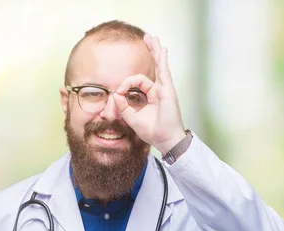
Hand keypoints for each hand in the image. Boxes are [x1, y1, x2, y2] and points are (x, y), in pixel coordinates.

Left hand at [108, 33, 186, 153]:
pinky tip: (161, 49)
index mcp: (151, 96)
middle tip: (146, 38)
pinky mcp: (168, 90)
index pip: (136, 82)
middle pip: (154, 67)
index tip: (117, 94)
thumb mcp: (132, 118)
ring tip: (152, 37)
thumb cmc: (152, 131)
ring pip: (159, 65)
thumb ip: (123, 106)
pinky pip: (164, 71)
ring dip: (155, 50)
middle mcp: (159, 90)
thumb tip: (115, 94)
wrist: (165, 139)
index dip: (124, 85)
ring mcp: (164, 89)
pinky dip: (162, 60)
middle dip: (150, 52)